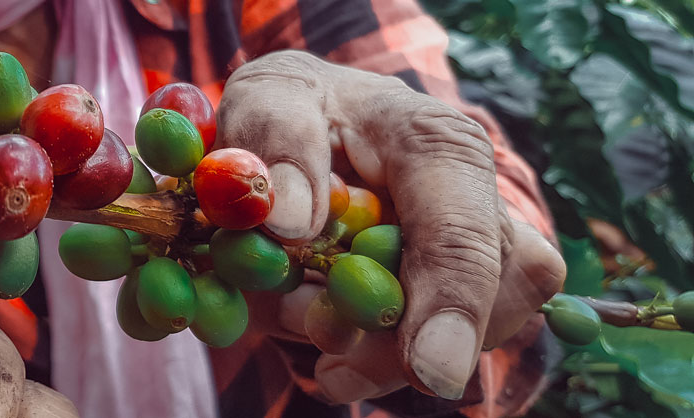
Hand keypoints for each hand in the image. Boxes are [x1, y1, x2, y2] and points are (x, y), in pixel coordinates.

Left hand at [213, 51, 565, 401]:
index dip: (455, 306)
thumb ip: (275, 143)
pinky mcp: (449, 290)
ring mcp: (473, 250)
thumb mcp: (266, 97)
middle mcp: (476, 200)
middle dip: (403, 348)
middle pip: (484, 300)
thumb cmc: (290, 106)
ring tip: (299, 316)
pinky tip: (318, 332)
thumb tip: (291, 219)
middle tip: (330, 366)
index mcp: (438, 144)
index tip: (429, 371)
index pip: (465, 234)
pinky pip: (422, 347)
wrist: (303, 121)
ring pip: (460, 335)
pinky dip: (368, 356)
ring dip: (378, 354)